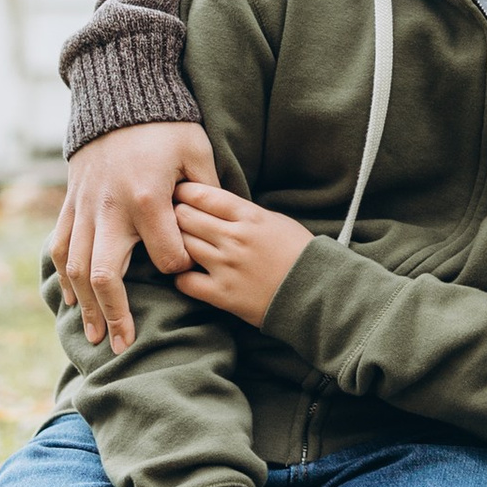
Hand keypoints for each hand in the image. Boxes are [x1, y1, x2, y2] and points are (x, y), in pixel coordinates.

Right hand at [49, 121, 215, 356]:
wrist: (117, 97)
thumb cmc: (166, 125)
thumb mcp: (197, 150)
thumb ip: (209, 190)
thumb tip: (224, 225)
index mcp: (148, 198)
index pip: (166, 256)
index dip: (179, 269)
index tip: (188, 273)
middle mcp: (110, 209)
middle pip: (105, 275)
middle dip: (115, 314)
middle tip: (122, 345)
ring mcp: (85, 208)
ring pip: (77, 267)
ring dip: (84, 306)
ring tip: (95, 336)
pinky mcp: (70, 203)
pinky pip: (61, 246)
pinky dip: (64, 276)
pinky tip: (72, 301)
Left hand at [173, 185, 312, 325]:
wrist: (317, 292)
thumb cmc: (299, 253)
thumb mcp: (276, 221)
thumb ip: (245, 213)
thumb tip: (216, 205)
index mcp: (250, 216)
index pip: (203, 195)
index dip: (184, 192)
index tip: (178, 194)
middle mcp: (234, 238)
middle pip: (185, 217)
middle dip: (174, 214)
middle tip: (169, 217)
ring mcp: (226, 266)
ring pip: (181, 245)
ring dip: (175, 243)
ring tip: (175, 243)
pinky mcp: (222, 294)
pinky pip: (184, 281)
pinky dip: (180, 275)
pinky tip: (186, 271)